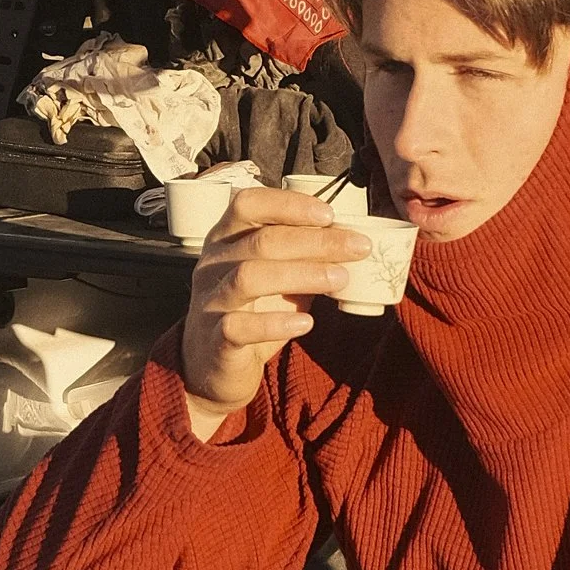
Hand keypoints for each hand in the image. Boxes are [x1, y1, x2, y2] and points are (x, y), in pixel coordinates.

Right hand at [179, 185, 371, 435]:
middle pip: (261, 241)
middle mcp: (213, 264)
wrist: (215, 365)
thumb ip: (302, 257)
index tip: (330, 215)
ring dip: (301, 274)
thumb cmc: (252, 310)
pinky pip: (240, 326)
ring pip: (249, 277)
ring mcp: (211, 301)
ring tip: (340, 279)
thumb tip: (350, 241)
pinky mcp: (215, 339)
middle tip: (358, 248)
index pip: (248, 204)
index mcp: (225, 239)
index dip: (289, 205)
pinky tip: (306, 322)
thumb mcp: (276, 276)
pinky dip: (276, 323)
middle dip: (315, 241)